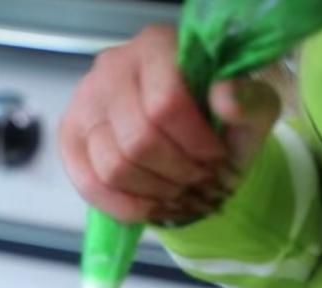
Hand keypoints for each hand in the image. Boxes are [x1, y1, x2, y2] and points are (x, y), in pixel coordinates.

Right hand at [59, 25, 280, 223]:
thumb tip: (226, 97)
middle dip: (176, 174)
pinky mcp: (69, 139)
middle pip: (137, 141)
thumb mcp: (252, 105)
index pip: (165, 104)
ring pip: (112, 168)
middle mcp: (110, 69)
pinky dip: (123, 206)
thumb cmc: (218, 115)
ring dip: (153, 192)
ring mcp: (83, 105)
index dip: (194, 144)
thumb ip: (249, 101)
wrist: (186, 124)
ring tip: (178, 193)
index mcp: (156, 47)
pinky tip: (150, 207)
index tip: (217, 159)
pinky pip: (88, 185)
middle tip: (199, 183)